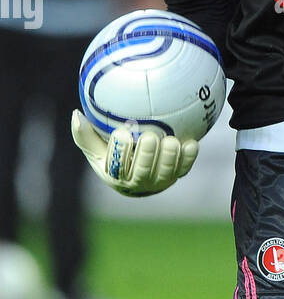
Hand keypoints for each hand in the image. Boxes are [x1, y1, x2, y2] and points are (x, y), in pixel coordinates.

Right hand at [71, 110, 197, 195]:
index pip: (116, 167)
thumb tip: (76, 115)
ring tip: (172, 141)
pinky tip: (192, 144)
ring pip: (165, 173)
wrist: (136, 175)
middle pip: (143, 173)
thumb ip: (85, 135)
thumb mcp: (95, 148)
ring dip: (170, 158)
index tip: (122, 133)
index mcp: (115, 175)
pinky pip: (184, 169)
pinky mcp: (175, 176)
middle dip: (147, 156)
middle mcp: (137, 183)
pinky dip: (188, 158)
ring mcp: (158, 181)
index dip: (120, 151)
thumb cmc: (112, 157)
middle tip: (151, 137)